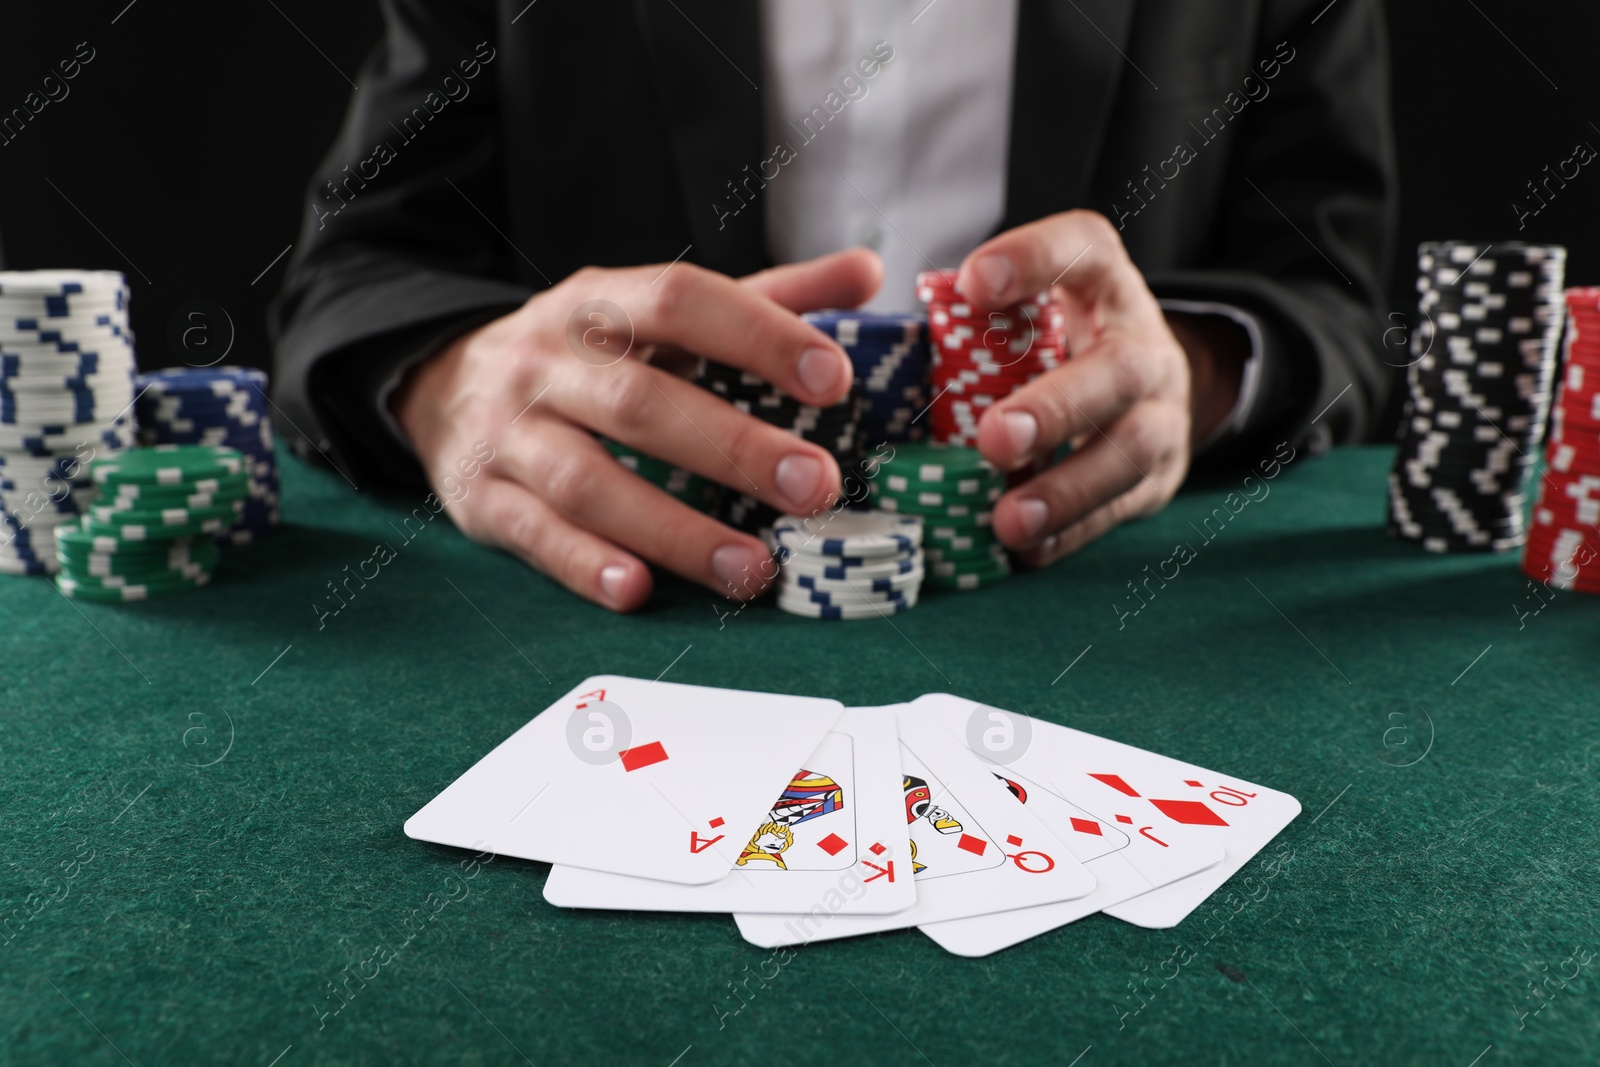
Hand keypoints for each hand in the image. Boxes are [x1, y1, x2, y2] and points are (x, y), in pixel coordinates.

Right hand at [392, 249, 882, 611]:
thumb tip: (868, 271)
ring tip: (755, 569)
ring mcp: (510, 433)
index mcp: (601, 302)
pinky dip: (587, 566)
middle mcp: (548, 362)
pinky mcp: (482, 499)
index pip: (682, 301)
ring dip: (676, 531)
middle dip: (734, 447)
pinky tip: (639, 591)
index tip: (834, 379)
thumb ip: (763, 299)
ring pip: (591, 483)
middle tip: (817, 487)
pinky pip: (537, 537)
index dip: (759, 336)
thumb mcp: (659, 315)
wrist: (442, 385)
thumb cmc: (589, 355)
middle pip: (641, 402)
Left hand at [954, 210, 1241, 564]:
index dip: (1032, 260)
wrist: (1146, 382)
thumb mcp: (1032, 309)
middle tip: (994, 439)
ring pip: (1131, 451)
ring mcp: (1162, 412)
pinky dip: (1073, 532)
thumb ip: (978, 317)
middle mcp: (1143, 343)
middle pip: (1118, 370)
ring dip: (1066, 490)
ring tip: (1007, 521)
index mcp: (1103, 283)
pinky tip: (1028, 549)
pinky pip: (1124, 507)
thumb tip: (890, 348)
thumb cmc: (1057, 343)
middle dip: (1056, 408)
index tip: (973, 283)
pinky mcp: (1161, 475)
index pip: (1082, 249)